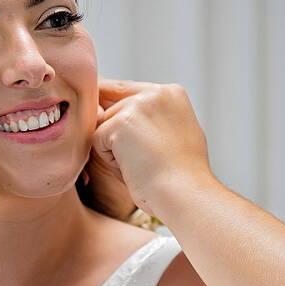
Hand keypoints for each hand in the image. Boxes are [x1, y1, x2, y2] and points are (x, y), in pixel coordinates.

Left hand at [92, 80, 215, 219]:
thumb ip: (158, 118)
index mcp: (171, 93)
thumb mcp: (180, 133)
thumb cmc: (185, 175)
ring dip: (116, 150)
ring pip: (104, 125)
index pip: (127, 91)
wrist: (185, 194)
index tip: (120, 133)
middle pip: (113, 109)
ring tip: (143, 165)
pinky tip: (134, 169)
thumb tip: (130, 116)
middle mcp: (155, 93)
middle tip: (147, 162)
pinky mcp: (119, 123)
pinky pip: (98, 140)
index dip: (118, 112)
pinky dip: (111, 161)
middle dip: (119, 137)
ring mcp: (137, 106)